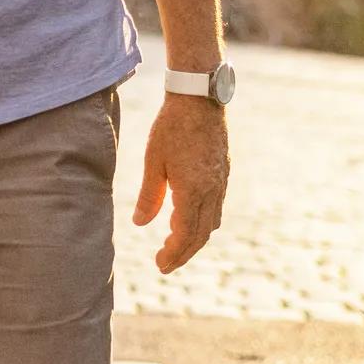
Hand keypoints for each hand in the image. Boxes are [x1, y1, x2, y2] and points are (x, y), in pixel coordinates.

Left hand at [134, 94, 227, 272]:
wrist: (200, 99)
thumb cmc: (171, 127)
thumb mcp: (153, 161)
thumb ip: (149, 196)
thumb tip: (140, 223)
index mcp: (193, 190)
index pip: (185, 235)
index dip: (173, 254)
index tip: (159, 264)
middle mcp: (212, 190)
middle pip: (201, 235)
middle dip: (183, 253)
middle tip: (164, 263)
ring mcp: (221, 182)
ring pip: (212, 223)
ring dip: (194, 239)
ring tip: (174, 243)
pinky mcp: (224, 172)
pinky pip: (216, 207)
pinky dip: (203, 221)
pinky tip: (187, 217)